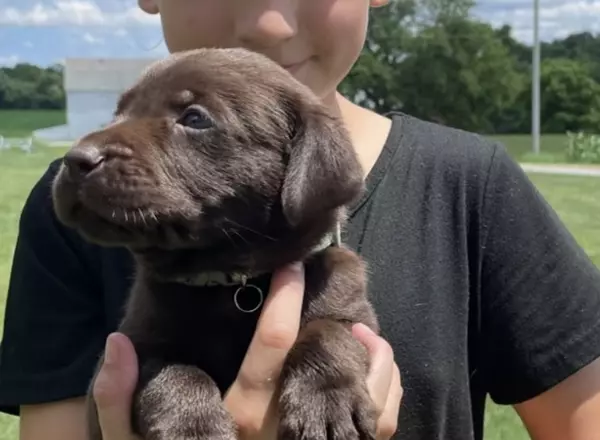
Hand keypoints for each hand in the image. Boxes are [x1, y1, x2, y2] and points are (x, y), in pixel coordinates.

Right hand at [91, 262, 401, 439]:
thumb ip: (117, 398)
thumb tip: (117, 343)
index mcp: (239, 411)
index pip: (271, 343)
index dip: (285, 295)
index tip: (293, 262)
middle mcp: (281, 428)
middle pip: (322, 364)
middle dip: (335, 322)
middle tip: (343, 291)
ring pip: (360, 393)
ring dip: (372, 356)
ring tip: (365, 330)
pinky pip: (377, 422)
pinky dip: (386, 389)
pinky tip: (378, 366)